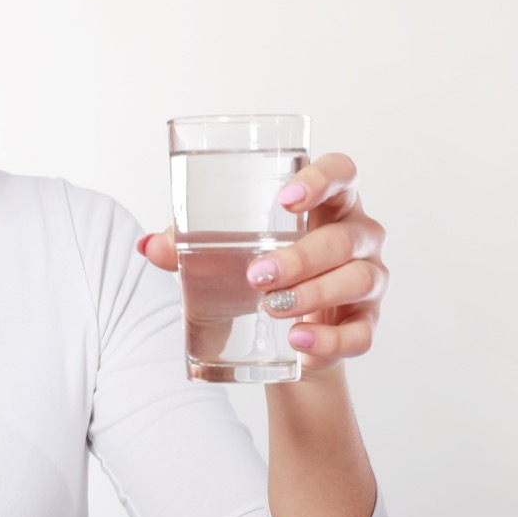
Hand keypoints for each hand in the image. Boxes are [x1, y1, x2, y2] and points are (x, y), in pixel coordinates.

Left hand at [137, 152, 388, 375]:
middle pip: (343, 236)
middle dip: (300, 257)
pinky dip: (331, 341)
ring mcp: (369, 276)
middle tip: (256, 276)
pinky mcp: (367, 320)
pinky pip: (362, 332)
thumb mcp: (223, 249)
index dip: (321, 180)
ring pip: (358, 279)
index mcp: (327, 202)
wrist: (283, 334)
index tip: (286, 200)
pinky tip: (300, 343)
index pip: (341, 172)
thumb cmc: (257, 266)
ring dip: (314, 295)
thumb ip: (188, 242)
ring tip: (272, 308)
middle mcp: (357, 233)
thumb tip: (149, 246)